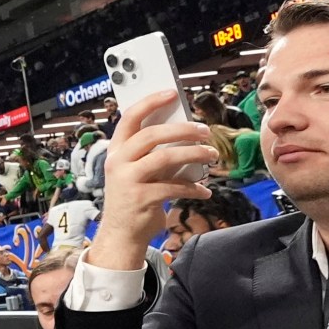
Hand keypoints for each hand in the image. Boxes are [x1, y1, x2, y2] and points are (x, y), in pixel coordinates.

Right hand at [88, 89, 215, 270]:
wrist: (121, 235)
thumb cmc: (134, 198)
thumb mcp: (137, 171)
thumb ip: (154, 153)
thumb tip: (186, 134)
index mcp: (116, 150)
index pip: (130, 117)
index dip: (151, 102)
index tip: (172, 93)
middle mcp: (118, 162)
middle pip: (152, 135)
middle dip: (183, 130)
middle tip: (205, 131)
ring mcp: (127, 180)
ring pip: (165, 157)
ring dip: (194, 154)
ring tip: (212, 156)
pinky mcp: (141, 199)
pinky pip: (174, 187)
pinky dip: (194, 188)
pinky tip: (205, 190)